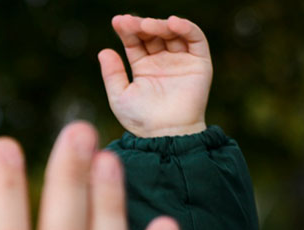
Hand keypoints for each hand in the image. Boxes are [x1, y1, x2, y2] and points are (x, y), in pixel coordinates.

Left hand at [98, 15, 211, 137]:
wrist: (165, 134)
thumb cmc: (141, 119)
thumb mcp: (119, 96)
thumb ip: (112, 74)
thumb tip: (103, 50)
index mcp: (143, 67)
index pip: (135, 42)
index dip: (127, 30)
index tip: (118, 21)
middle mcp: (163, 61)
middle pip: (153, 34)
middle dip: (142, 25)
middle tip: (130, 22)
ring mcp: (181, 60)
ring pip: (172, 33)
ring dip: (160, 25)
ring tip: (147, 25)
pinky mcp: (199, 62)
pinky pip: (195, 39)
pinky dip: (186, 28)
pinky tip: (172, 23)